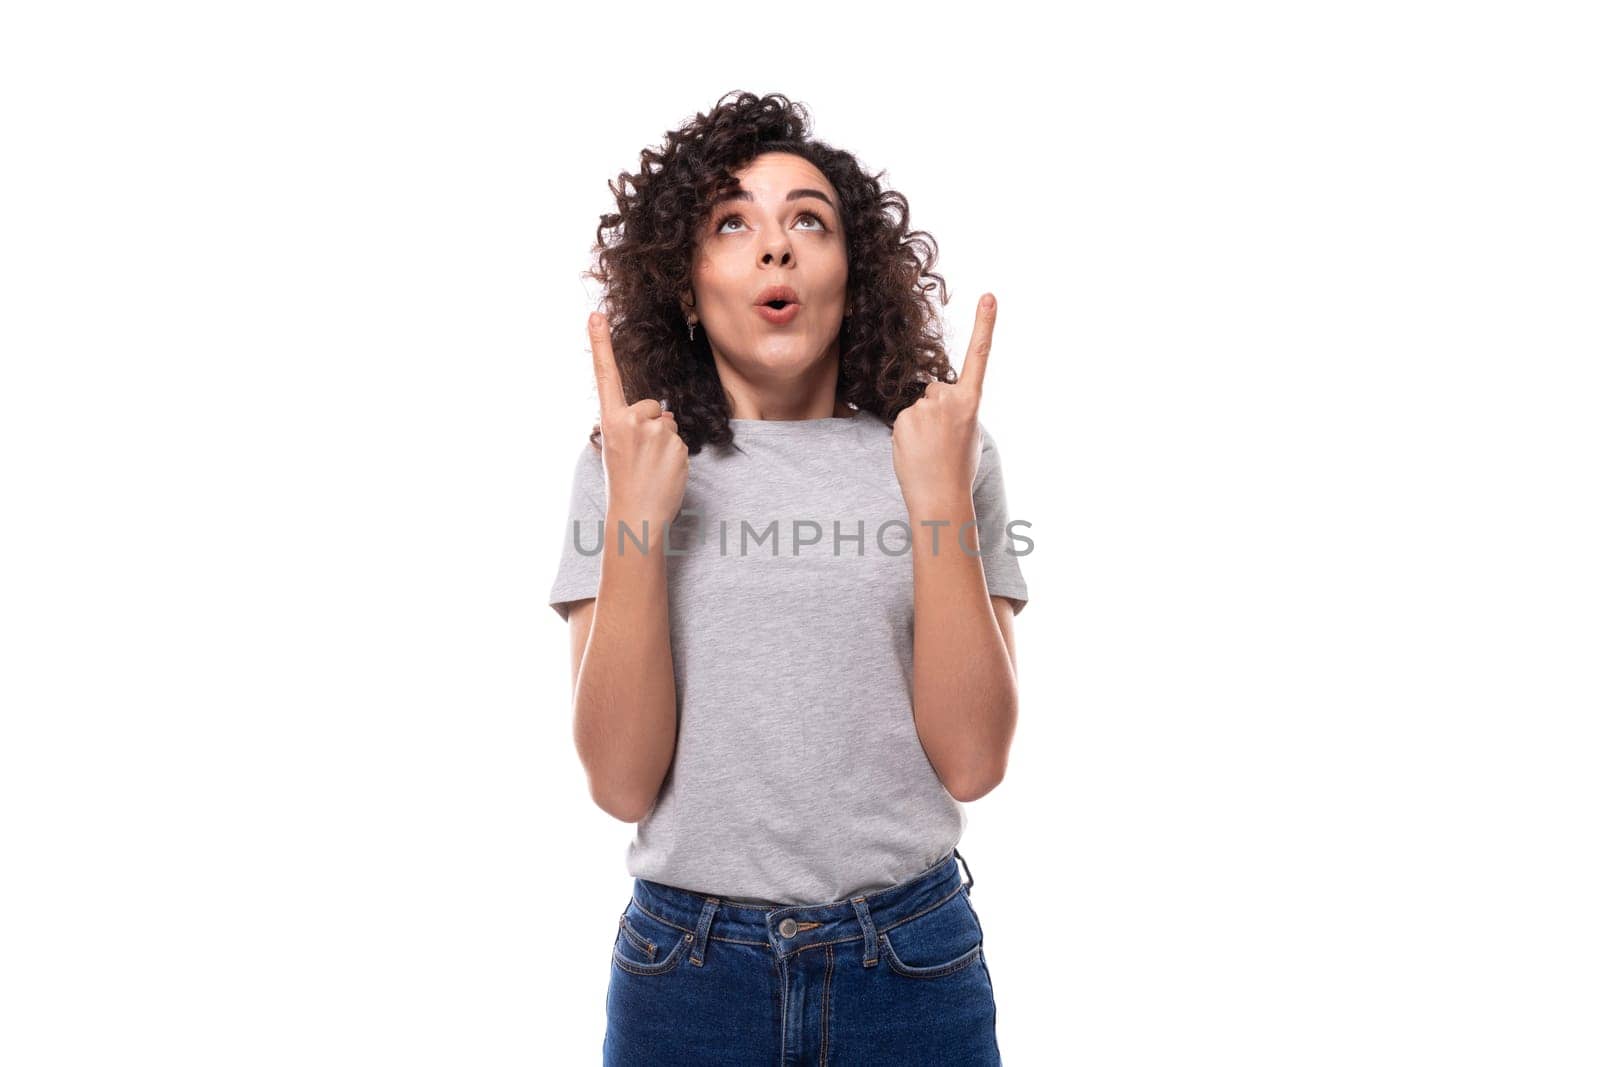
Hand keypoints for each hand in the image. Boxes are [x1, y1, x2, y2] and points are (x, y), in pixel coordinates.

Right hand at [589, 312, 688, 525]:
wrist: (637, 516)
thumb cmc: (624, 483)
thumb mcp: (617, 448)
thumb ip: (634, 424)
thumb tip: (663, 413)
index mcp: (610, 421)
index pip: (605, 376)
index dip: (600, 344)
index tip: (595, 314)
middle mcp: (632, 421)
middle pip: (653, 407)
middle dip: (651, 426)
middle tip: (639, 457)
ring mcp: (657, 432)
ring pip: (669, 425)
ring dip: (664, 443)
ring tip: (651, 468)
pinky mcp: (678, 445)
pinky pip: (680, 442)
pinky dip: (675, 456)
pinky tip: (663, 473)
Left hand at [890, 294, 994, 510]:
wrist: (940, 498)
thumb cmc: (959, 469)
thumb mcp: (970, 433)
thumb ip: (960, 408)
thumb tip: (942, 401)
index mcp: (971, 403)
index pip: (979, 357)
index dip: (984, 325)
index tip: (989, 297)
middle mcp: (948, 400)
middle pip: (936, 390)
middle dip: (936, 410)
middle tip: (943, 440)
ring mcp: (924, 409)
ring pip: (919, 406)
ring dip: (921, 424)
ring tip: (930, 450)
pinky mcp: (903, 419)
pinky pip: (904, 419)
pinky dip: (908, 434)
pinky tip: (916, 452)